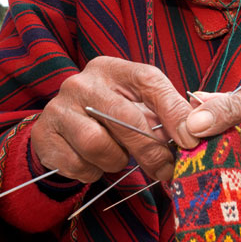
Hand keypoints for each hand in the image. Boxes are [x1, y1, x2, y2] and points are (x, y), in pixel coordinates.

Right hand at [31, 56, 198, 182]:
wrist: (64, 131)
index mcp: (113, 69)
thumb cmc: (111, 118)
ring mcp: (59, 107)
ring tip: (117, 156)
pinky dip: (93, 171)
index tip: (190, 140)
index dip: (173, 111)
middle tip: (166, 170)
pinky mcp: (44, 135)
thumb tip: (196, 133)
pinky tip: (94, 162)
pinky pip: (79, 164)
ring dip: (116, 160)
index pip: (149, 81)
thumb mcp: (138, 107)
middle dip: (150, 150)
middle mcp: (82, 82)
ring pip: (98, 145)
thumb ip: (165, 114)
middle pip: (124, 117)